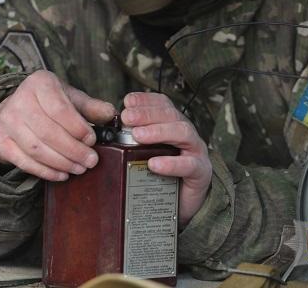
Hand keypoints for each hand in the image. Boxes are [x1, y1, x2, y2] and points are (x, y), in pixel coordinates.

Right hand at [0, 70, 116, 181]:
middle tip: (91, 160)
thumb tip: (111, 114)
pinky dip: (45, 171)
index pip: (59, 109)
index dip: (77, 128)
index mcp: (39, 83)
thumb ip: (91, 106)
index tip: (92, 140)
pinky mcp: (0, 141)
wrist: (12, 109)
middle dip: (73, 150)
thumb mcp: (69, 97)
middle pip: (48, 132)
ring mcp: (6, 121)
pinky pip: (24, 162)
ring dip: (61, 163)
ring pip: (36, 149)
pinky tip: (61, 174)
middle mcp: (19, 100)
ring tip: (79, 168)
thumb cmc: (47, 103)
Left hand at [120, 93, 212, 225]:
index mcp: (173, 125)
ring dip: (159, 131)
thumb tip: (106, 133)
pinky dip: (171, 163)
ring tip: (138, 136)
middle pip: (171, 115)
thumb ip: (132, 142)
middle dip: (147, 114)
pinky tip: (154, 164)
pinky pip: (189, 165)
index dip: (146, 100)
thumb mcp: (145, 156)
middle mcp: (186, 134)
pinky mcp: (201, 173)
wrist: (181, 206)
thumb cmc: (161, 177)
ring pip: (183, 133)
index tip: (127, 101)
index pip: (163, 104)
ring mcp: (196, 152)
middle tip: (127, 117)